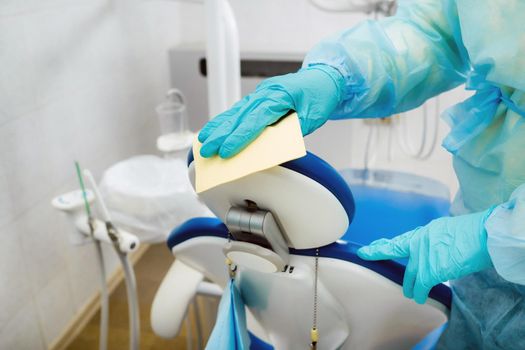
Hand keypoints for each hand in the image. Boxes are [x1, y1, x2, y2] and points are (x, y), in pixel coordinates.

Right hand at [198, 65, 343, 157]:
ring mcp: (260, 94)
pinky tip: (214, 129)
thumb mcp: (312, 118)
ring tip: (204, 140)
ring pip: (235, 112)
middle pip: (239, 117)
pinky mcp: (259, 98)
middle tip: (207, 150)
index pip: (255, 121)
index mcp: (279, 96)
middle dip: (221, 135)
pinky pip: (239, 110)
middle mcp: (266, 93)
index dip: (239, 138)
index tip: (226, 151)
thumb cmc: (320, 96)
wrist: (324, 77)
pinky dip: (226, 120)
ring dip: (218, 127)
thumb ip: (291, 132)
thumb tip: (272, 148)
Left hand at [357, 210, 493, 303]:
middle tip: (369, 255)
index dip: (381, 246)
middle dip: (381, 254)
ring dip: (410, 286)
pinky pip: (421, 286)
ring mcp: (422, 257)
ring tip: (411, 293)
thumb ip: (434, 240)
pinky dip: (420, 293)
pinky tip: (419, 297)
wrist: (482, 235)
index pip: (398, 240)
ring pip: (410, 275)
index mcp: (423, 232)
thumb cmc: (472, 233)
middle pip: (395, 251)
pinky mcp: (430, 271)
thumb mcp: (447, 230)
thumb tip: (433, 248)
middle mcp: (419, 242)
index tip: (366, 249)